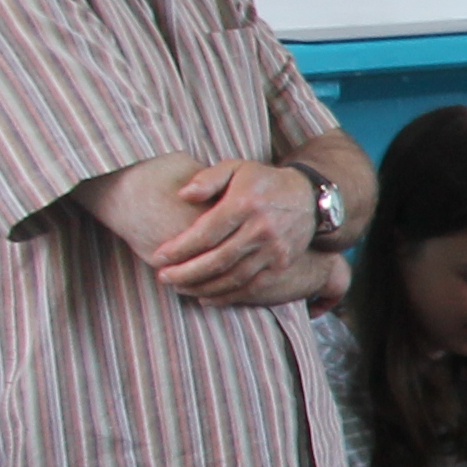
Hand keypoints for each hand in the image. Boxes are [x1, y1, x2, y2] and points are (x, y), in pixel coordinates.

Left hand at [149, 160, 316, 303]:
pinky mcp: (282, 265)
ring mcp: (274, 250)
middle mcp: (261, 229)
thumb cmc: (263, 182)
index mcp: (245, 204)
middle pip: (217, 260)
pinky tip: (205, 298)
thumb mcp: (235, 168)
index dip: (180, 248)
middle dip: (186, 273)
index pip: (206, 232)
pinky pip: (252, 287)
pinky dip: (227, 297)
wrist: (309, 196)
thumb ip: (207, 178)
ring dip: (202, 287)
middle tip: (163, 277)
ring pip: (233, 278)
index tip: (158, 256)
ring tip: (179, 288)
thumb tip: (183, 195)